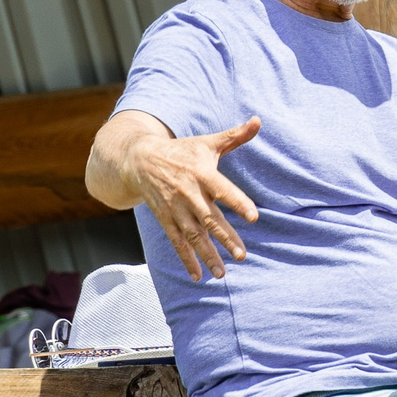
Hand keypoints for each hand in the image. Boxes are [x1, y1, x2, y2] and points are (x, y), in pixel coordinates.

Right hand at [132, 118, 260, 281]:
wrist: (139, 160)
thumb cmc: (181, 151)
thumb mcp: (207, 142)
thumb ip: (235, 136)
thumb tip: (258, 120)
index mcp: (201, 172)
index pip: (222, 189)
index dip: (237, 202)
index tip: (253, 217)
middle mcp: (188, 193)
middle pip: (209, 218)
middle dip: (225, 237)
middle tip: (242, 255)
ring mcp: (175, 209)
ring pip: (193, 235)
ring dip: (207, 255)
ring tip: (222, 273)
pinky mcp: (165, 219)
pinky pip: (177, 242)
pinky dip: (186, 259)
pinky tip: (197, 276)